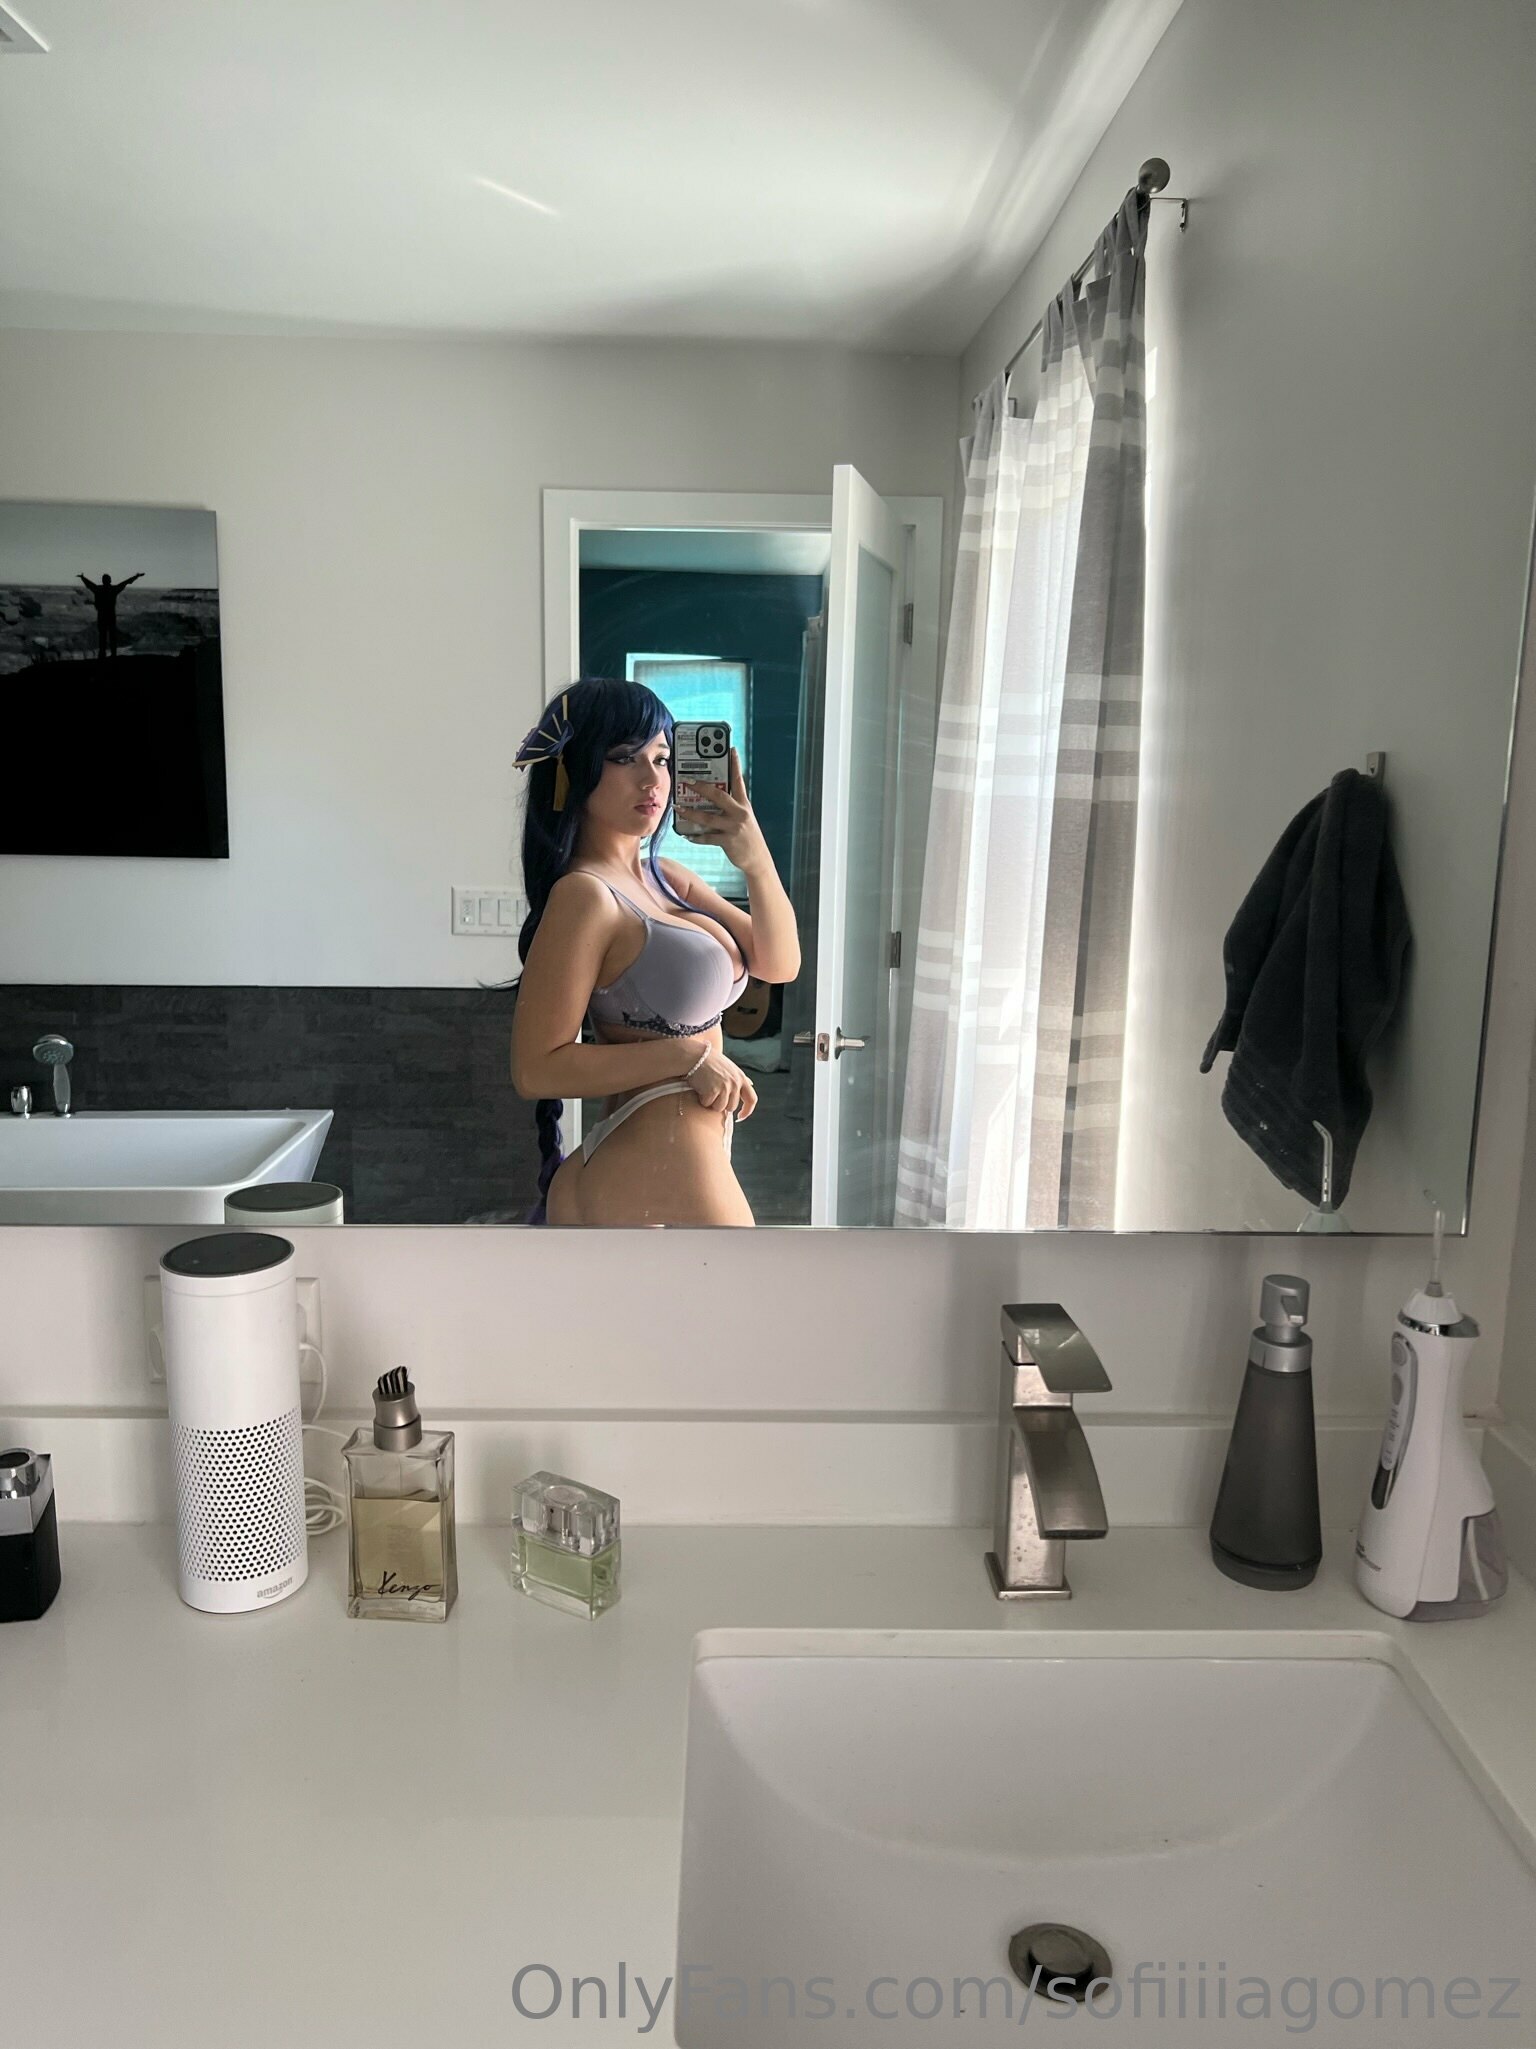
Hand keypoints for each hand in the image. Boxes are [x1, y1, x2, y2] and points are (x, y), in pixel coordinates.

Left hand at [675, 749, 769, 873]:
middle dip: (700, 787)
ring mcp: (733, 827)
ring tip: (677, 807)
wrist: (758, 858)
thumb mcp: (744, 817)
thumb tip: (712, 796)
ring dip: (689, 813)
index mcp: (744, 804)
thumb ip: (731, 806)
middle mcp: (739, 813)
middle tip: (686, 781)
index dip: (735, 764)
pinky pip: (707, 838)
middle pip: (718, 795)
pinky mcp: (728, 841)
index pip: (739, 780)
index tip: (731, 749)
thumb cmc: (747, 835)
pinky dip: (695, 837)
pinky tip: (686, 835)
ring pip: (707, 818)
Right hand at [680, 1042, 757, 1120]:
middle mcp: (735, 1083)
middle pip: (732, 1107)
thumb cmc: (711, 1061)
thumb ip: (739, 1078)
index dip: (747, 1111)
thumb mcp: (730, 1067)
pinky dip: (702, 1099)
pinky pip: (707, 1104)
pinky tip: (700, 1088)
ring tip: (706, 1089)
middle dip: (721, 1104)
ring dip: (711, 1102)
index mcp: (741, 1078)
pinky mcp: (713, 1090)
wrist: (695, 1055)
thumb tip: (750, 1084)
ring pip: (719, 1108)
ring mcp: (725, 1087)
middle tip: (712, 1093)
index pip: (751, 1099)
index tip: (740, 1117)